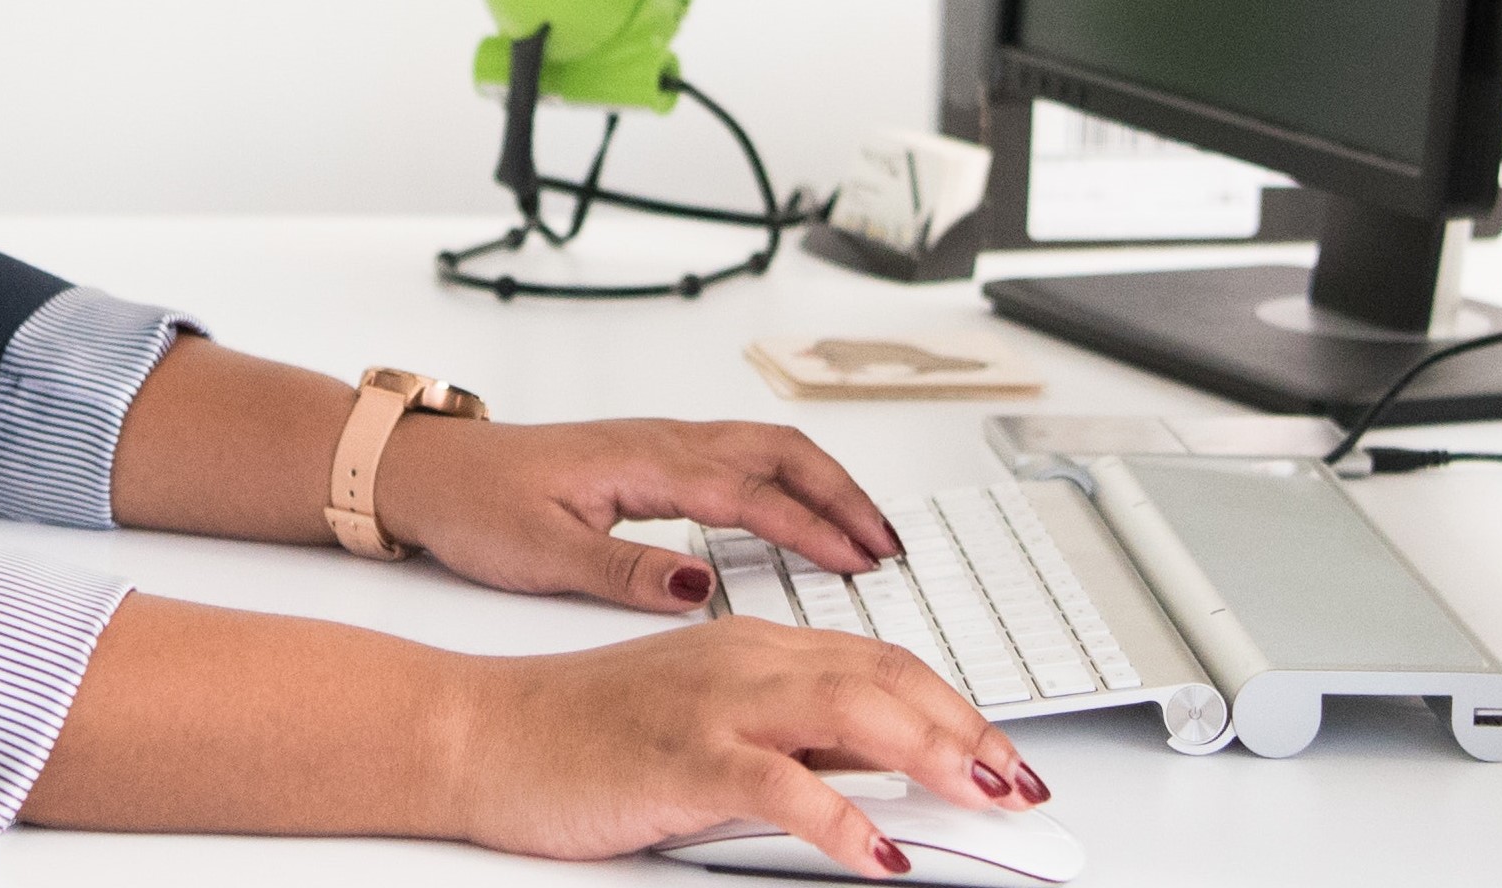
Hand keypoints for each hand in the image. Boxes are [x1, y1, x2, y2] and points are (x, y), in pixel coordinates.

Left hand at [374, 412, 902, 611]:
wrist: (428, 471)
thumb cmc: (475, 505)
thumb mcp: (543, 553)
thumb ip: (625, 571)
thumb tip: (701, 586)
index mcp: (641, 464)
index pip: (749, 492)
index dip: (812, 527)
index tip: (861, 560)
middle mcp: (657, 442)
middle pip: (775, 451)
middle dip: (840, 493)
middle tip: (888, 545)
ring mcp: (655, 443)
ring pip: (761, 446)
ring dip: (820, 480)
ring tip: (864, 530)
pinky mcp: (647, 455)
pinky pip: (737, 453)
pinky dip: (785, 476)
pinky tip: (797, 511)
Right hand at [453, 616, 1046, 872]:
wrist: (482, 731)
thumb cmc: (578, 733)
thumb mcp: (697, 720)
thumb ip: (782, 736)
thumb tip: (869, 772)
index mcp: (749, 646)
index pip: (879, 661)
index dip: (954, 704)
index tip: (1002, 752)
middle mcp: (742, 661)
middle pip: (883, 678)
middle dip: (966, 729)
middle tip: (1020, 782)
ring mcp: (713, 705)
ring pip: (850, 712)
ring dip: (933, 756)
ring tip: (985, 800)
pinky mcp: (681, 757)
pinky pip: (782, 787)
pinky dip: (843, 821)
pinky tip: (884, 855)